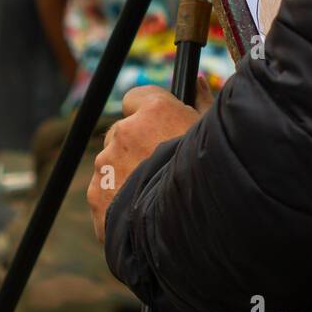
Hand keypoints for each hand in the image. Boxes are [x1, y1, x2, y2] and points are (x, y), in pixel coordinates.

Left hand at [87, 76, 212, 241]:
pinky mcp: (97, 195)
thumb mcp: (214, 135)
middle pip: (122, 133)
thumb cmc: (213, 176)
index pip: (135, 98)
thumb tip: (198, 80)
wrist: (192, 231)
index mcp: (154, 111)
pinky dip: (117, 201)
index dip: (145, 113)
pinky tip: (141, 214)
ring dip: (125, 174)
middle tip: (160, 170)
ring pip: (111, 163)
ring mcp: (106, 164)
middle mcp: (125, 132)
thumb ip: (202, 102)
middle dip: (135, 147)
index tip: (156, 127)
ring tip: (153, 198)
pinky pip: (104, 192)